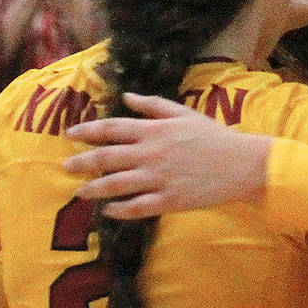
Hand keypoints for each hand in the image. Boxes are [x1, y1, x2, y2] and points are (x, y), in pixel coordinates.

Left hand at [64, 93, 273, 218]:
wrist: (242, 164)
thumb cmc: (214, 137)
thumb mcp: (184, 114)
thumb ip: (153, 106)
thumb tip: (126, 96)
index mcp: (154, 130)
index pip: (111, 128)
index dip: (87, 130)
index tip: (70, 134)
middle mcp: (150, 154)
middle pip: (105, 158)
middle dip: (81, 162)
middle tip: (65, 167)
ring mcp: (158, 178)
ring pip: (115, 185)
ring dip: (93, 189)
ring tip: (80, 192)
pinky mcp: (168, 200)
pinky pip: (135, 207)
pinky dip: (118, 210)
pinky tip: (108, 211)